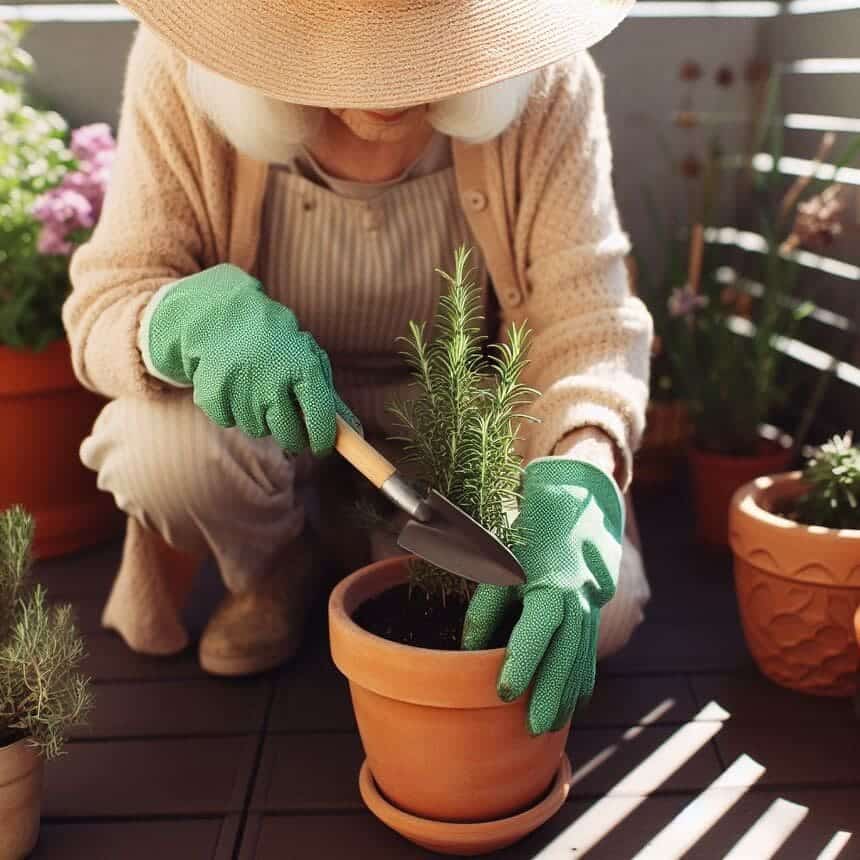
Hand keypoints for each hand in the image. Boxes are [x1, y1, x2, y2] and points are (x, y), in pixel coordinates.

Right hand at [144, 264, 359, 454]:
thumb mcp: (308, 358)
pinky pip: (229, 422)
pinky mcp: (213, 395)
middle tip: (288, 418)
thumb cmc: (276, 342)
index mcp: (302, 366)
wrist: (221, 315)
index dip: (323, 440)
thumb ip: (331, 398)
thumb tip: (358, 433)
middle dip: (293, 436)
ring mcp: (240, 389)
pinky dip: (232, 410)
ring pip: (258, 431)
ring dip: (260, 418)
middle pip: (289, 436)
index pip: (320, 420)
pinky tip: (233, 386)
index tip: (322, 447)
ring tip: (255, 388)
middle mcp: (272, 380)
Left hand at [462, 458, 623, 734]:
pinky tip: (572, 705)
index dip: (521, 662)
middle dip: (549, 694)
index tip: (505, 692)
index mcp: (550, 586)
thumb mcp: (498, 565)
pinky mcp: (593, 618)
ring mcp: (589, 612)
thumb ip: (485, 608)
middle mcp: (576, 603)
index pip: (536, 631)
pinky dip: (580, 682)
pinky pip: (589, 655)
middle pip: (564, 656)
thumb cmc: (525, 541)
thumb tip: (470, 651)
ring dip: (566, 695)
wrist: (572, 515)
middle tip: (533, 728)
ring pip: (580, 661)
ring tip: (549, 726)